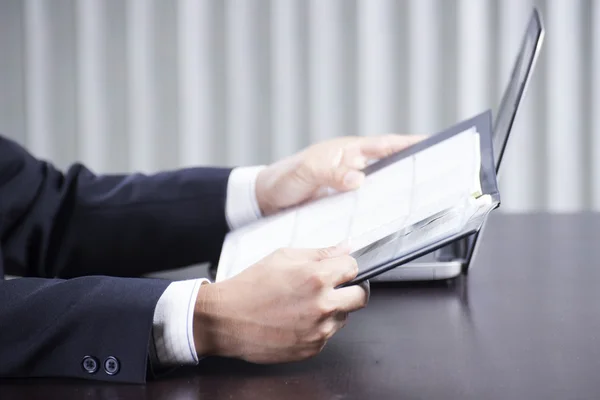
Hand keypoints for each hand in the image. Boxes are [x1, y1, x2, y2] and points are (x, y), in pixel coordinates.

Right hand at [193, 245, 367, 362]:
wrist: (226, 319)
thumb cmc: (251, 286)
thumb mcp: (283, 257)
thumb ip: (320, 253)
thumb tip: (346, 247)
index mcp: (317, 277)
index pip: (354, 267)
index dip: (345, 266)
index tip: (339, 269)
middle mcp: (323, 305)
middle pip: (360, 296)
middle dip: (351, 288)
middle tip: (336, 287)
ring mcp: (319, 330)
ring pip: (343, 317)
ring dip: (332, 309)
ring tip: (305, 304)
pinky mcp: (312, 348)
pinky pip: (327, 334)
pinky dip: (318, 327)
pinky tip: (296, 319)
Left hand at [255, 134, 423, 215]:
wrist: (265, 201)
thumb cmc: (284, 178)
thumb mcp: (306, 171)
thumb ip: (330, 172)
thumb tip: (358, 178)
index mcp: (347, 152)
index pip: (384, 145)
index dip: (408, 144)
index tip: (431, 144)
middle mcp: (352, 167)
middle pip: (388, 167)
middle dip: (411, 170)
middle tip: (434, 180)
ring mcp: (349, 187)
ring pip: (380, 189)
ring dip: (396, 194)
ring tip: (418, 203)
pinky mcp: (343, 205)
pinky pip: (367, 207)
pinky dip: (378, 212)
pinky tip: (386, 222)